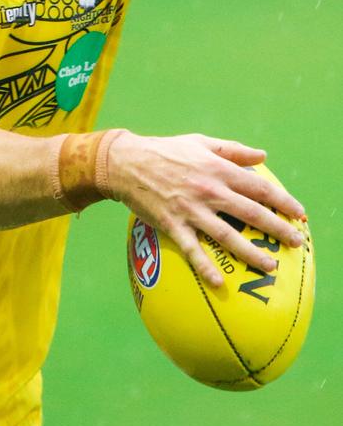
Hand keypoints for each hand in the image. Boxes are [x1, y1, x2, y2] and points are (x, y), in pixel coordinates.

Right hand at [108, 131, 305, 287]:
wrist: (126, 163)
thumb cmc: (165, 150)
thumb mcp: (201, 142)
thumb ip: (233, 150)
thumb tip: (263, 156)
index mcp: (218, 169)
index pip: (259, 187)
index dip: (283, 201)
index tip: (299, 213)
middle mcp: (209, 190)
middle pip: (251, 212)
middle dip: (278, 228)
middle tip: (295, 242)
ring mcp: (191, 210)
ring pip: (228, 235)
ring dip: (251, 252)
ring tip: (270, 266)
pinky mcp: (173, 224)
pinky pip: (193, 250)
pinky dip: (206, 267)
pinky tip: (220, 283)